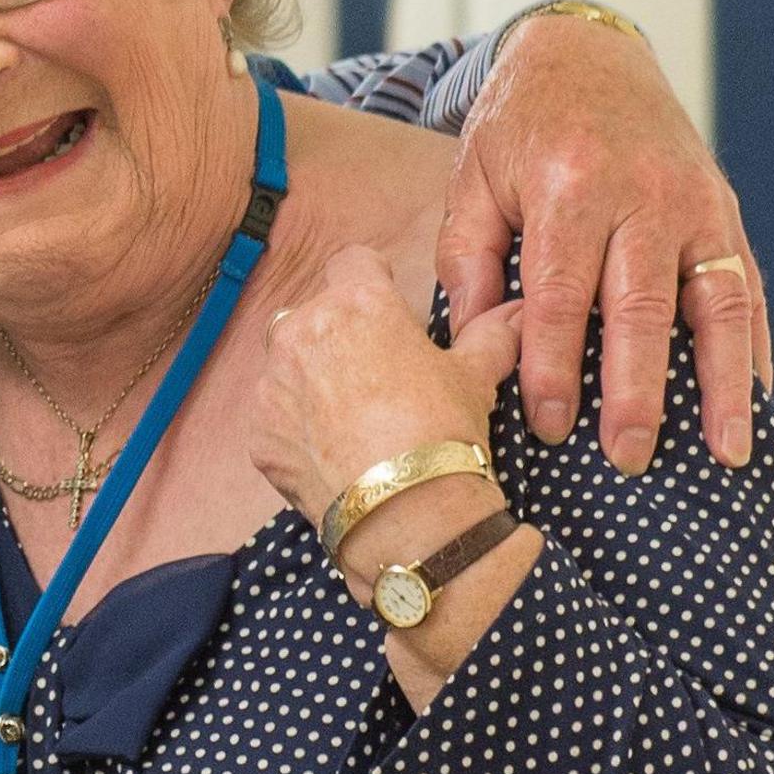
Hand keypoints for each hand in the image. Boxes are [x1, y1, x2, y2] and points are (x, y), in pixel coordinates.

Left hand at [249, 246, 522, 526]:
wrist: (404, 511)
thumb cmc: (441, 432)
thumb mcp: (474, 377)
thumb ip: (489, 335)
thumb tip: (516, 314)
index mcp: (357, 302)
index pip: (353, 262)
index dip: (372, 281)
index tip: (386, 310)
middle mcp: (302, 328)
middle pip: (316, 313)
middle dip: (340, 334)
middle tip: (377, 376)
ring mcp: (272, 380)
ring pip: (288, 363)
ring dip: (312, 379)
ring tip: (354, 419)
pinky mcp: (257, 428)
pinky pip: (275, 415)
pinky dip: (296, 427)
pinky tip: (333, 452)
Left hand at [436, 14, 768, 475]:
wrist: (586, 55)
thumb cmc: (517, 128)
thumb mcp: (471, 177)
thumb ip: (468, 258)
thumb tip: (473, 344)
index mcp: (569, 186)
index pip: (561, 296)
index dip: (554, 366)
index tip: (547, 425)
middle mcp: (642, 196)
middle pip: (642, 309)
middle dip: (636, 392)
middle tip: (627, 458)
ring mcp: (695, 204)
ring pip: (718, 305)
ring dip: (723, 385)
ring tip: (726, 455)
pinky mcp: (725, 212)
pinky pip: (746, 290)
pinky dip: (756, 349)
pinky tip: (755, 402)